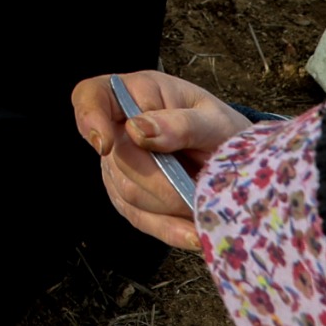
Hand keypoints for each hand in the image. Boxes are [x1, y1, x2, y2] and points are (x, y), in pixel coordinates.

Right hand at [69, 71, 254, 249]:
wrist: (236, 159)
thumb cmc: (222, 129)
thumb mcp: (214, 120)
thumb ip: (180, 123)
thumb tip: (138, 130)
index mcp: (136, 93)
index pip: (91, 96)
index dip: (89, 118)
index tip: (106, 146)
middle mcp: (119, 128)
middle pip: (117, 158)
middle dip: (159, 180)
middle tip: (198, 189)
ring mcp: (119, 165)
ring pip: (128, 192)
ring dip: (169, 205)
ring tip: (204, 206)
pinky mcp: (129, 198)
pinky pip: (140, 218)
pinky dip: (168, 229)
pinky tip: (193, 232)